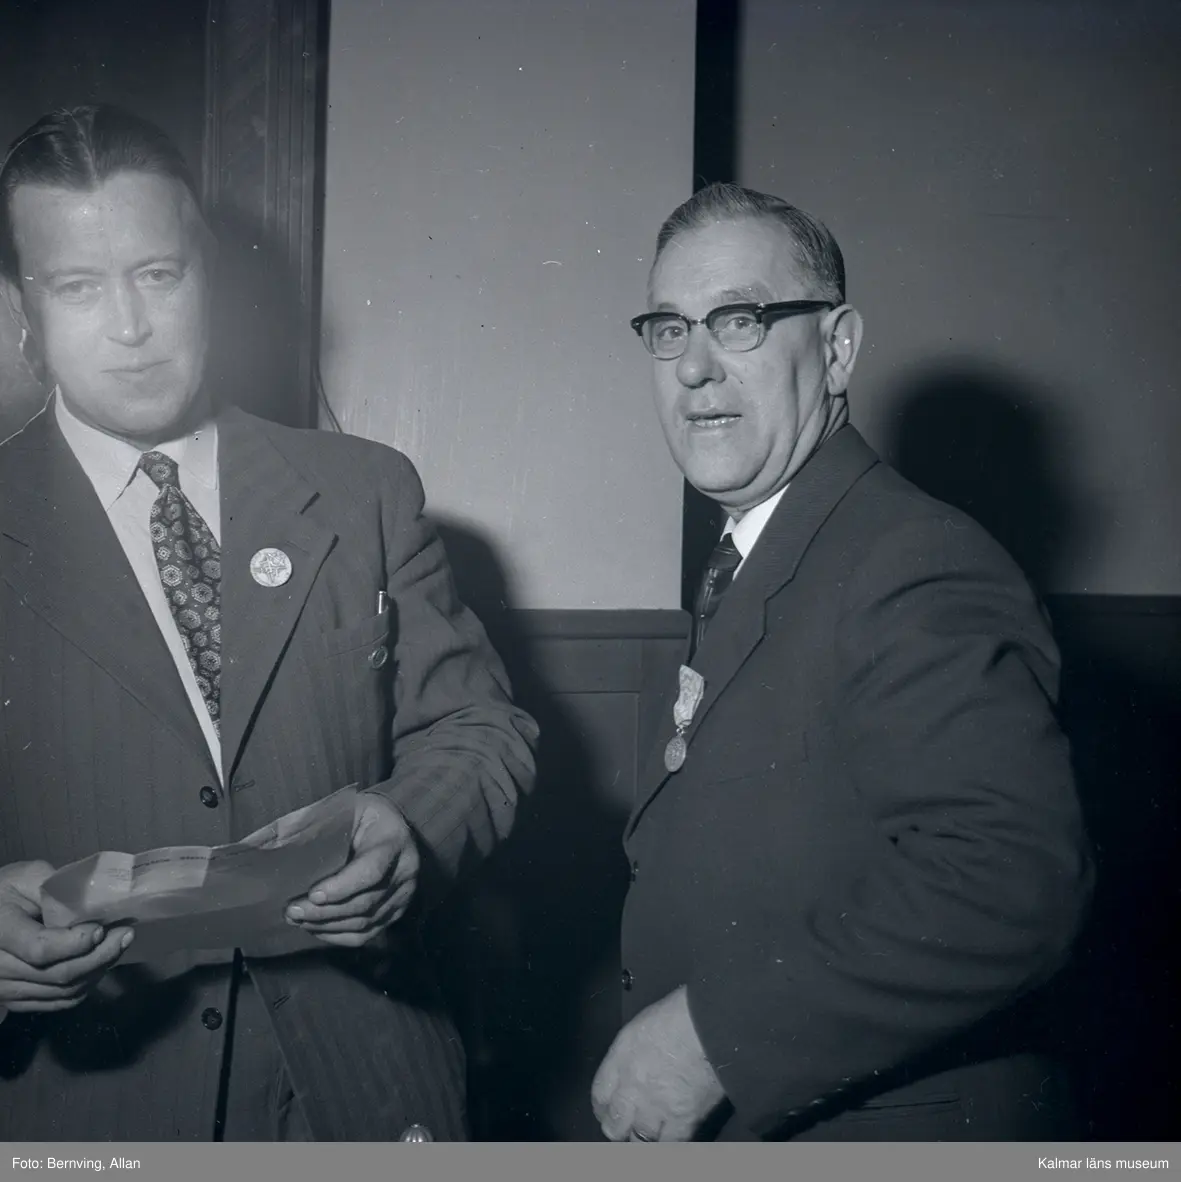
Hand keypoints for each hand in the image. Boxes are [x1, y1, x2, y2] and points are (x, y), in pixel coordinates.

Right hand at [0, 861, 132, 1012]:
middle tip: (126, 934)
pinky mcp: (17, 1000)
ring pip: (63, 992)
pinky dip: (85, 985)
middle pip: (58, 974)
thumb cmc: (5, 892)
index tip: (101, 928)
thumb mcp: (25, 877)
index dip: (75, 942)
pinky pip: (58, 1002)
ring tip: (119, 946)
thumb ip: (56, 886)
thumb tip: (96, 898)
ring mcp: (6, 989)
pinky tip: (100, 964)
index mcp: (0, 932)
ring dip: (97, 970)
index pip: (40, 949)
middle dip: (100, 955)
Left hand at [285, 793, 419, 946]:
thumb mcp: (344, 808)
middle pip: (365, 901)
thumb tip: (265, 844)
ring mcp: (404, 894)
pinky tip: (316, 928)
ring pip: (365, 921)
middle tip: (292, 911)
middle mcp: (405, 870)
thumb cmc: (362, 814)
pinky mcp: (397, 911)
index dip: (342, 887)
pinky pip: (368, 934)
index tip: (312, 894)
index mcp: (393, 839)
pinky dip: (339, 935)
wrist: (392, 825)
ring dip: (327, 925)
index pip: (372, 870)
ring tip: (298, 920)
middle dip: (325, 911)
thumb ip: (313, 825)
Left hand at [591, 985, 726, 1141]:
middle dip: (619, 1128)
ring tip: (649, 1134)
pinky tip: (671, 1137)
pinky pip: (669, 1145)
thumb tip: (629, 1070)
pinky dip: (668, 1143)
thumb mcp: (642, 1026)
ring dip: (642, 1138)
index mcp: (620, 1058)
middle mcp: (632, 1086)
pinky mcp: (683, 1120)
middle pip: (614, 1125)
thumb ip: (629, 1053)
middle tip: (627, 1127)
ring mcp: (656, 1106)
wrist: (710, 1022)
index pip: (599, 1096)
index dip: (604, 1107)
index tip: (609, 1110)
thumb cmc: (680, 1014)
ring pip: (638, 1140)